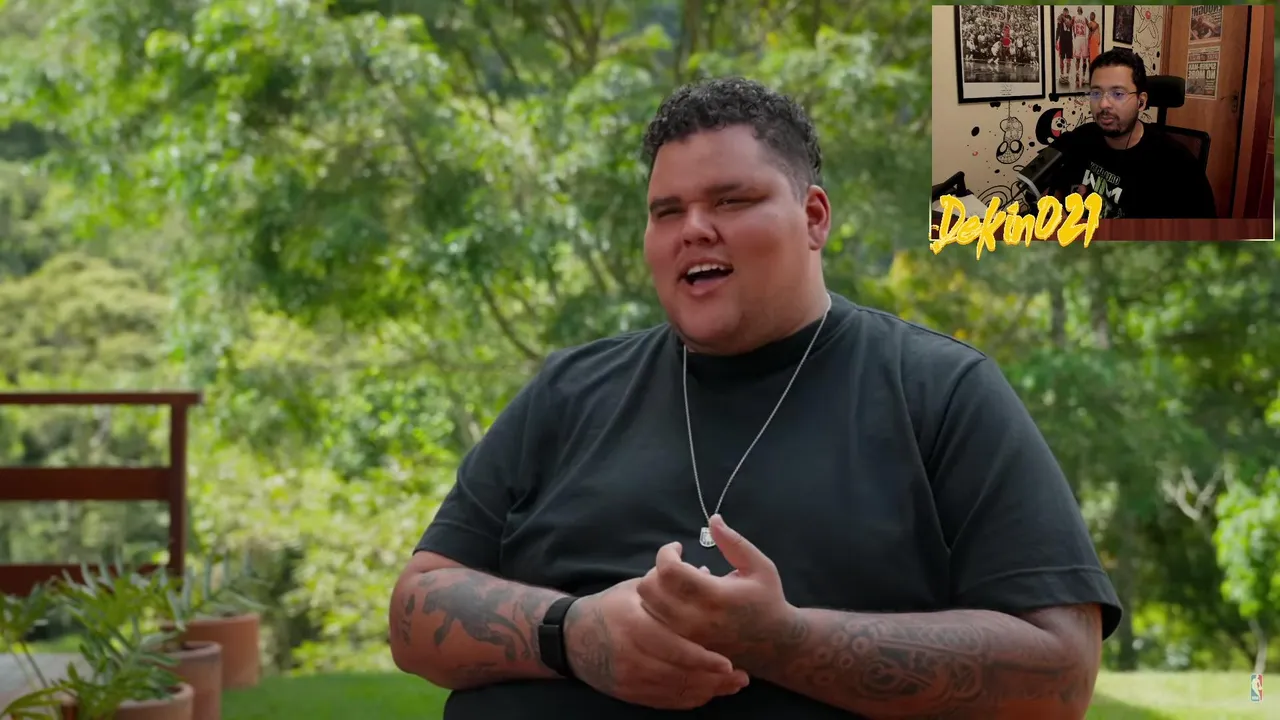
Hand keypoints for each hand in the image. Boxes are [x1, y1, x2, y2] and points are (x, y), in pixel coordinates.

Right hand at [563, 577, 749, 709]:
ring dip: (708, 691)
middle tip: (741, 676)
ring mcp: (630, 678)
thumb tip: (708, 572)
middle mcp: (631, 655)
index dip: (703, 659)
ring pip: (676, 691)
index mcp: (634, 625)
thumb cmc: (613, 607)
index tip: (729, 662)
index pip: (674, 648)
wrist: (575, 638)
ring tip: (733, 684)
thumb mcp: (636, 589)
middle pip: (679, 675)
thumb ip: (671, 586)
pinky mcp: (630, 694)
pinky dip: (691, 698)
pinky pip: (666, 701)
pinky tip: (709, 691)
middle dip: (713, 679)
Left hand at [636, 515, 795, 664]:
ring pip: (647, 607)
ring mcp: (686, 637)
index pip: (669, 570)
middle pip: (649, 588)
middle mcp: (695, 619)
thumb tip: (712, 519)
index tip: (678, 548)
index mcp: (714, 596)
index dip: (667, 552)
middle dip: (657, 570)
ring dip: (656, 589)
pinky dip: (657, 608)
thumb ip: (733, 542)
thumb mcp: (759, 566)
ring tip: (678, 584)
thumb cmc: (767, 600)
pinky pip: (654, 624)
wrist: (775, 644)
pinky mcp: (682, 648)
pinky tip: (678, 602)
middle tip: (676, 566)